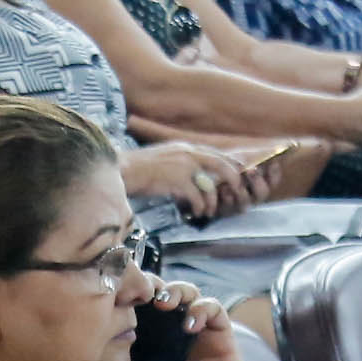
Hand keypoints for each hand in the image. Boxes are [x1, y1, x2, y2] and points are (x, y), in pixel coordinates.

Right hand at [123, 139, 249, 216]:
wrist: (121, 170)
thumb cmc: (136, 170)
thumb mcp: (162, 159)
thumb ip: (178, 163)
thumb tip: (190, 175)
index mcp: (184, 147)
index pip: (214, 153)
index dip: (229, 163)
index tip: (239, 172)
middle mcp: (186, 153)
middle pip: (221, 163)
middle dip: (233, 178)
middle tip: (237, 190)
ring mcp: (183, 166)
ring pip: (210, 185)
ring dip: (212, 201)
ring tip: (208, 210)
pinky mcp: (177, 180)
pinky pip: (197, 197)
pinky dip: (199, 207)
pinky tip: (196, 213)